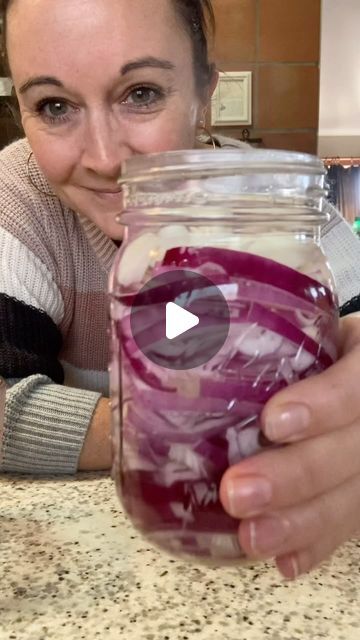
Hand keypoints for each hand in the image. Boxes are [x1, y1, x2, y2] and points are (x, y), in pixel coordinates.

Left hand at [220, 314, 359, 579]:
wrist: (345, 367)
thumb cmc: (304, 343)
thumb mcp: (295, 328)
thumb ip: (252, 337)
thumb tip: (165, 336)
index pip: (357, 382)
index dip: (324, 405)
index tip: (272, 422)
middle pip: (356, 449)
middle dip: (298, 475)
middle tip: (237, 493)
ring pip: (354, 495)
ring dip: (303, 522)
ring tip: (252, 537)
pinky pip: (349, 523)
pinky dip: (317, 543)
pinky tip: (286, 563)